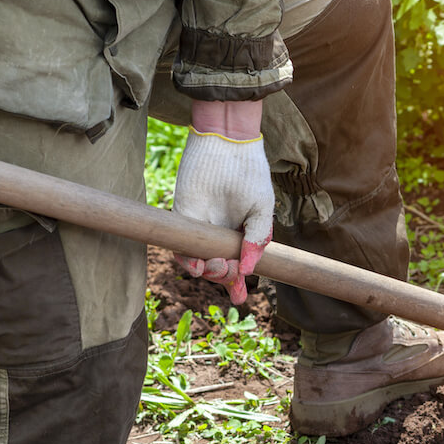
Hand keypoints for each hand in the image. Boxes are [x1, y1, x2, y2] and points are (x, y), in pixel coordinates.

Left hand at [172, 128, 273, 303]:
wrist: (227, 143)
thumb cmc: (249, 173)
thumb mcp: (262, 209)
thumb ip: (258, 239)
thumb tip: (248, 270)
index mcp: (241, 235)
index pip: (238, 267)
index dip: (237, 285)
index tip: (240, 300)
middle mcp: (219, 235)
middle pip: (218, 269)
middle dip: (224, 277)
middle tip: (230, 269)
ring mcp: (200, 228)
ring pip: (199, 263)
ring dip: (208, 273)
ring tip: (216, 266)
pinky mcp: (182, 218)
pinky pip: (181, 248)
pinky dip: (187, 262)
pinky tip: (197, 266)